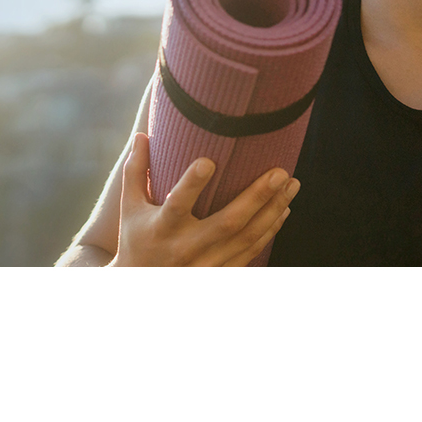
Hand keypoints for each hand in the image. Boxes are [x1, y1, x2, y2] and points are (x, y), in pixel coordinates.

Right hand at [110, 133, 299, 266]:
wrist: (141, 286)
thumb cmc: (136, 240)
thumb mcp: (130, 208)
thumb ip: (136, 172)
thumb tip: (143, 135)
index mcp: (161, 228)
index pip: (176, 204)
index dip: (192, 184)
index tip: (209, 161)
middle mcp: (186, 248)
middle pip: (227, 223)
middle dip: (257, 197)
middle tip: (279, 172)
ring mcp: (205, 264)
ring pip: (247, 238)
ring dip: (273, 211)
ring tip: (292, 184)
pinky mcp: (219, 273)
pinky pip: (251, 251)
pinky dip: (269, 230)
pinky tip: (283, 210)